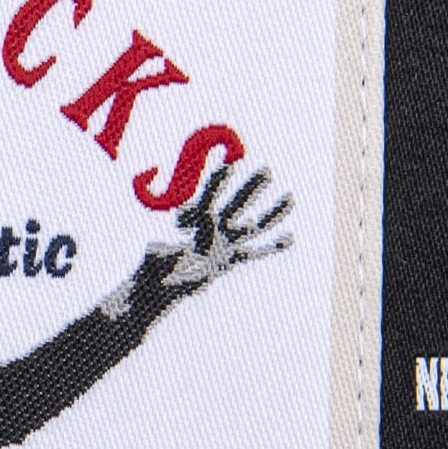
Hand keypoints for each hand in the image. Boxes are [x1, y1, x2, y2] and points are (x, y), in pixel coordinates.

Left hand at [152, 163, 294, 290]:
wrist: (162, 282)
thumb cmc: (156, 267)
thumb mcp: (156, 260)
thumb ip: (160, 253)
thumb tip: (157, 247)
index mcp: (193, 224)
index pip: (209, 199)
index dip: (218, 184)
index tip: (229, 167)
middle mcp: (214, 229)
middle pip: (236, 205)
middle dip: (250, 189)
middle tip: (267, 170)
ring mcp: (226, 243)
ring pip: (253, 226)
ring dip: (271, 213)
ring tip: (290, 197)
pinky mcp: (232, 260)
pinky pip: (256, 253)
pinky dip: (272, 247)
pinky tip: (291, 238)